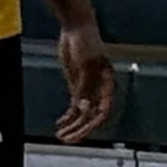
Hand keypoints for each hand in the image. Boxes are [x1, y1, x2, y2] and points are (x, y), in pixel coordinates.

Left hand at [54, 15, 114, 143]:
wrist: (76, 28)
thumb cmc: (86, 42)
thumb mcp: (85, 64)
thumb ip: (84, 86)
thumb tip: (83, 108)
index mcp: (107, 84)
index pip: (103, 110)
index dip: (92, 123)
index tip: (81, 132)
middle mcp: (99, 90)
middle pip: (91, 116)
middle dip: (79, 129)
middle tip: (66, 139)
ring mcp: (87, 88)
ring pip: (81, 113)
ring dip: (71, 125)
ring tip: (60, 135)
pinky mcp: (76, 85)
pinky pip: (73, 106)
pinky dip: (67, 116)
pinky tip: (60, 124)